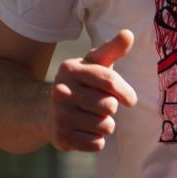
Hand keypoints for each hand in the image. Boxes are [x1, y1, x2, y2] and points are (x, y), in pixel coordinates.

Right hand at [46, 30, 136, 151]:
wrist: (46, 110)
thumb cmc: (81, 84)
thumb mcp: (93, 64)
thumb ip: (112, 49)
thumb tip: (129, 34)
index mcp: (70, 69)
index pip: (108, 80)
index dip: (125, 92)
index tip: (130, 100)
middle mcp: (60, 91)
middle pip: (109, 106)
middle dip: (111, 108)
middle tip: (100, 106)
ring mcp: (59, 115)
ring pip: (105, 126)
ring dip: (105, 125)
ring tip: (93, 118)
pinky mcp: (60, 137)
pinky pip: (96, 143)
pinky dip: (97, 140)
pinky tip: (86, 131)